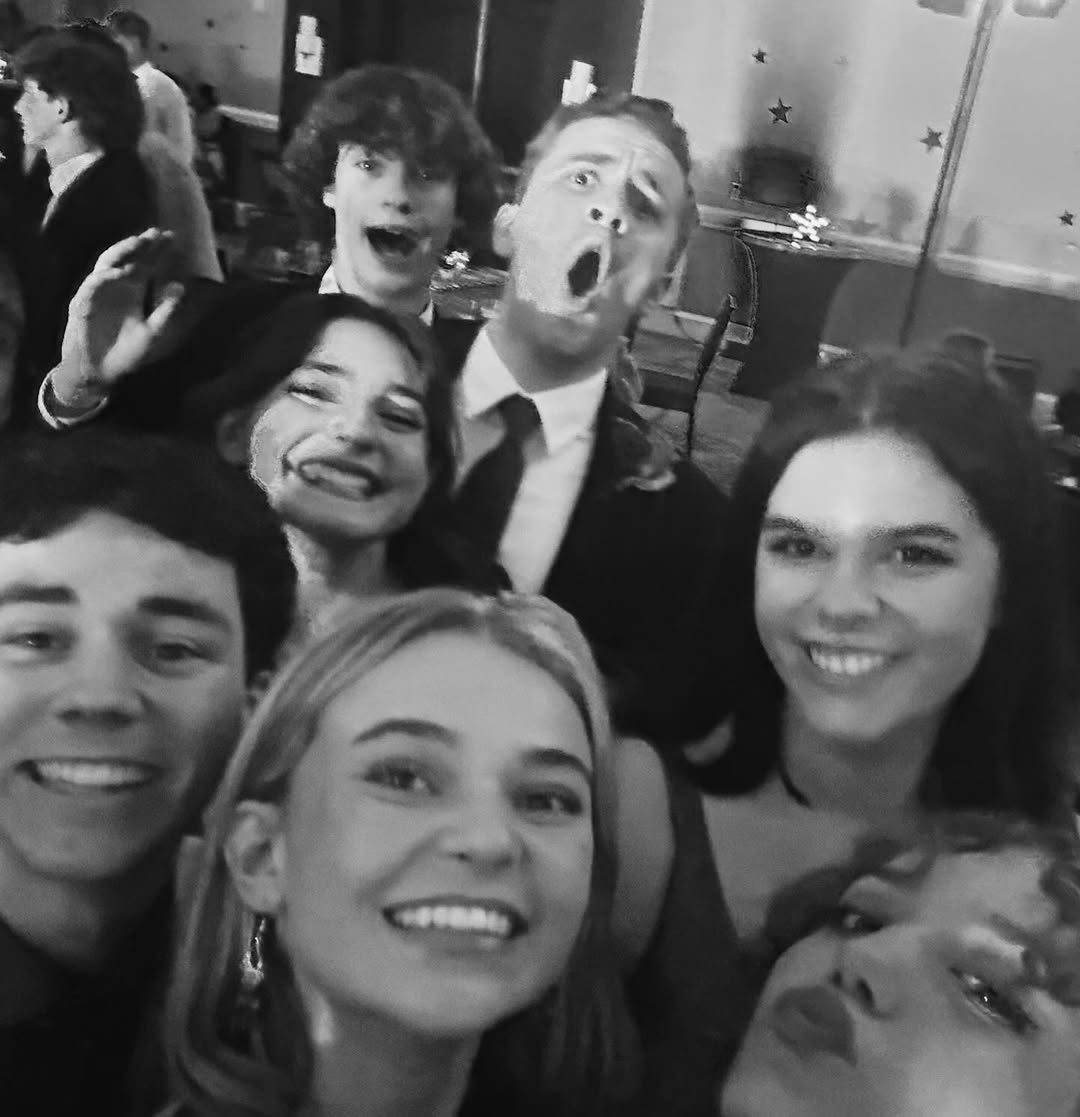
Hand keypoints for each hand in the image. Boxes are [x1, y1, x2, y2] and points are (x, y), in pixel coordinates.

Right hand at [53, 229, 186, 406]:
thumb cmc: (128, 352)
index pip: (146, 264)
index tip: (172, 237)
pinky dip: (106, 276)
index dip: (157, 251)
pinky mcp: (83, 302)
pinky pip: (93, 284)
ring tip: (140, 243)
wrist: (102, 371)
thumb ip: (166, 311)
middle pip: (129, 258)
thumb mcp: (153, 332)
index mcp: (134, 290)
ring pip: (108, 263)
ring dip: (123, 252)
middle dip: (142, 245)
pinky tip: (121, 271)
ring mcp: (99, 292)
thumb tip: (181, 287)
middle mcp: (117, 286)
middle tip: (157, 233)